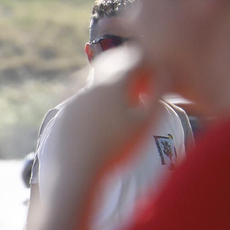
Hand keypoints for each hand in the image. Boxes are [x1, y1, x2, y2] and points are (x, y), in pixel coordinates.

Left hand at [46, 46, 164, 182]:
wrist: (76, 169)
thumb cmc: (116, 148)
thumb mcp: (144, 124)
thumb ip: (156, 97)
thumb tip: (165, 76)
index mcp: (113, 85)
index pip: (134, 61)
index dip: (147, 63)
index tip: (155, 70)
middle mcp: (91, 87)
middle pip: (112, 65)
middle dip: (127, 67)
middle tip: (139, 77)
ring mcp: (75, 99)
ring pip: (96, 82)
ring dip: (110, 84)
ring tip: (123, 98)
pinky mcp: (65, 113)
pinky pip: (83, 98)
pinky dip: (95, 100)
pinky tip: (102, 114)